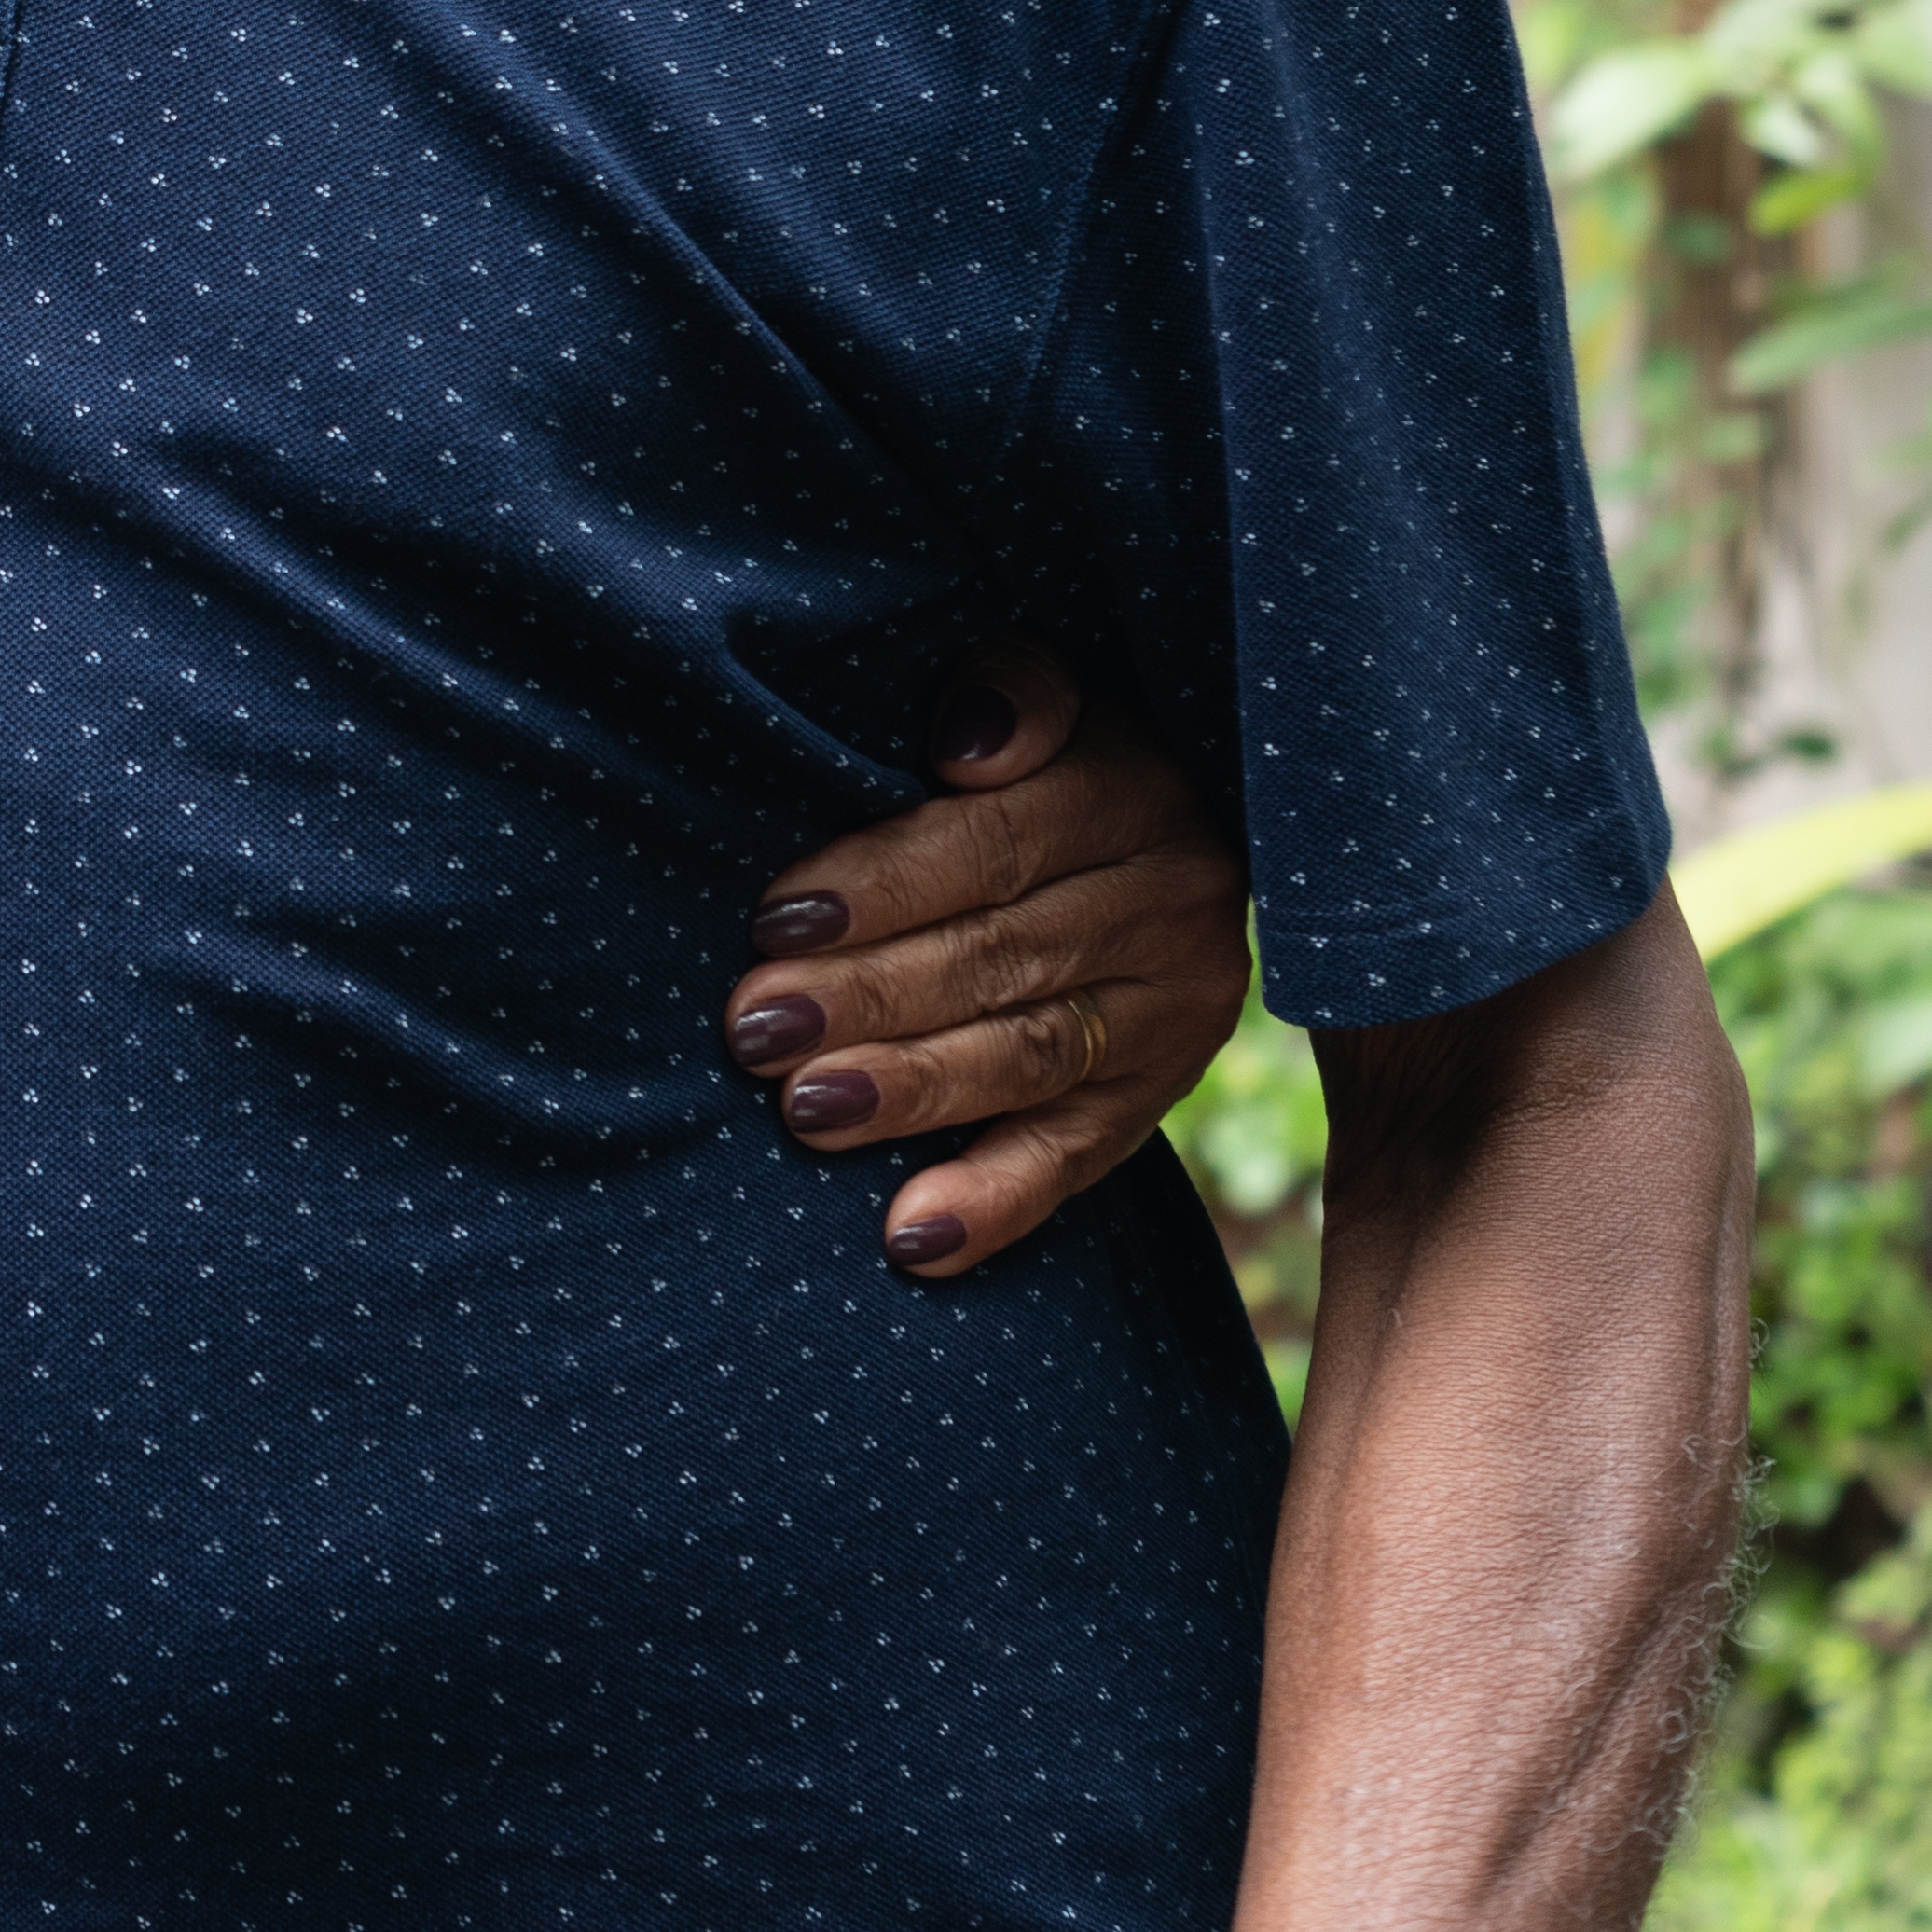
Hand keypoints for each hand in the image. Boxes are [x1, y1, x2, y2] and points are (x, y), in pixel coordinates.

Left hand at [722, 635, 1252, 1281]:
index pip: (994, 848)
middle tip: (757, 1030)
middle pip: (1000, 960)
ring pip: (1030, 1060)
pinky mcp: (1158, 1096)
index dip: (883, 886)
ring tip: (806, 1114)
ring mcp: (1174, 1015)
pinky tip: (910, 1240)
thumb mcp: (1053, 691)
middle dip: (869, 999)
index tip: (776, 920)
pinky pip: (1079, 1160)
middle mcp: (1173, 907)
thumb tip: (965, 742)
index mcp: (1135, 794)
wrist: (1174, 830)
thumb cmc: (1054, 752)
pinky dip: (994, 1204)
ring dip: (915, 1094)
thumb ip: (1013, 693)